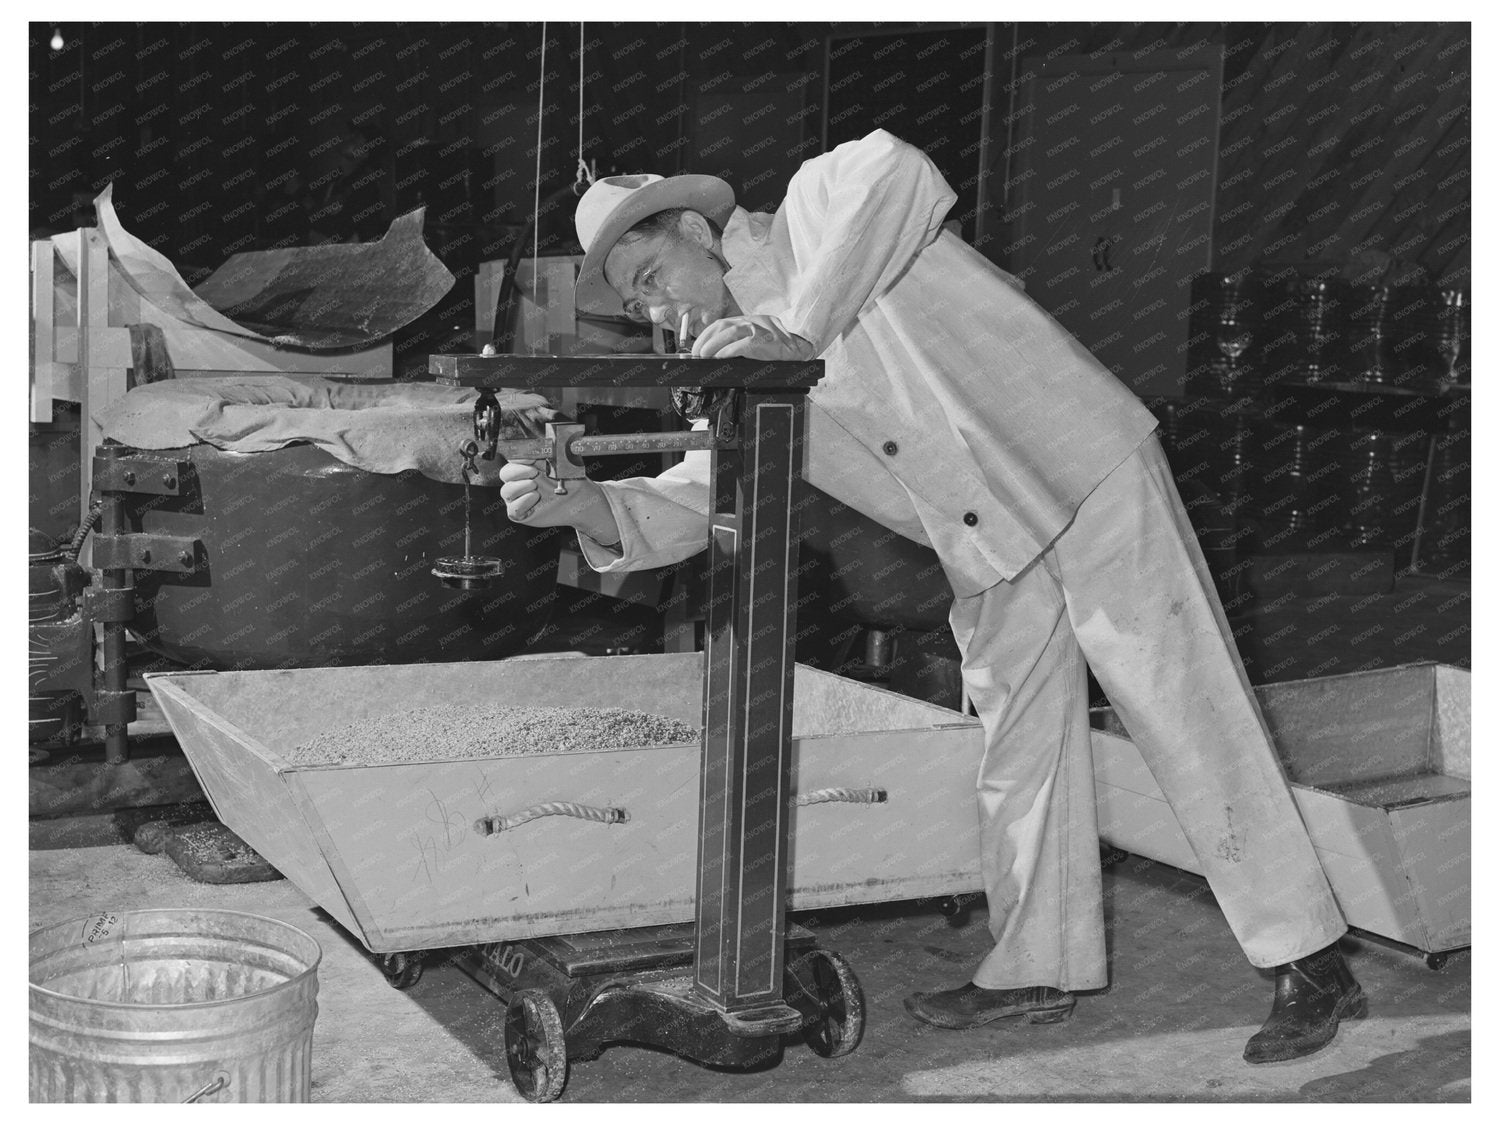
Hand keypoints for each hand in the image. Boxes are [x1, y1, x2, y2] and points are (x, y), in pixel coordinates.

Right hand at [497, 460, 619, 545]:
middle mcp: (521, 482)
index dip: (518, 456)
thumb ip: (553, 453)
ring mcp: (521, 498)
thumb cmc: (572, 482)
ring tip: (535, 486)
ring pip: (506, 491)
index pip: (513, 459)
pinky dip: (521, 503)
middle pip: (505, 473)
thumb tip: (545, 443)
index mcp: (528, 467)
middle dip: (517, 471)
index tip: (529, 456)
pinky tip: (534, 497)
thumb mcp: (565, 465)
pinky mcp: (523, 514)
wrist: (581, 502)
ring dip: (519, 487)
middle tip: (533, 472)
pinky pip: (512, 510)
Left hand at [691, 315, 815, 360]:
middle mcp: (753, 322)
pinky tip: (720, 357)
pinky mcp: (765, 341)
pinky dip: (728, 351)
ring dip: (713, 345)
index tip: (697, 347)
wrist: (802, 348)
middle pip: (722, 326)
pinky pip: (742, 345)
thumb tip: (718, 353)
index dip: (706, 335)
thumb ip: (742, 340)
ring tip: (704, 356)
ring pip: (729, 333)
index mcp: (750, 321)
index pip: (721, 323)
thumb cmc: (781, 348)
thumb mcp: (760, 338)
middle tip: (697, 353)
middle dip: (705, 340)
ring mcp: (759, 330)